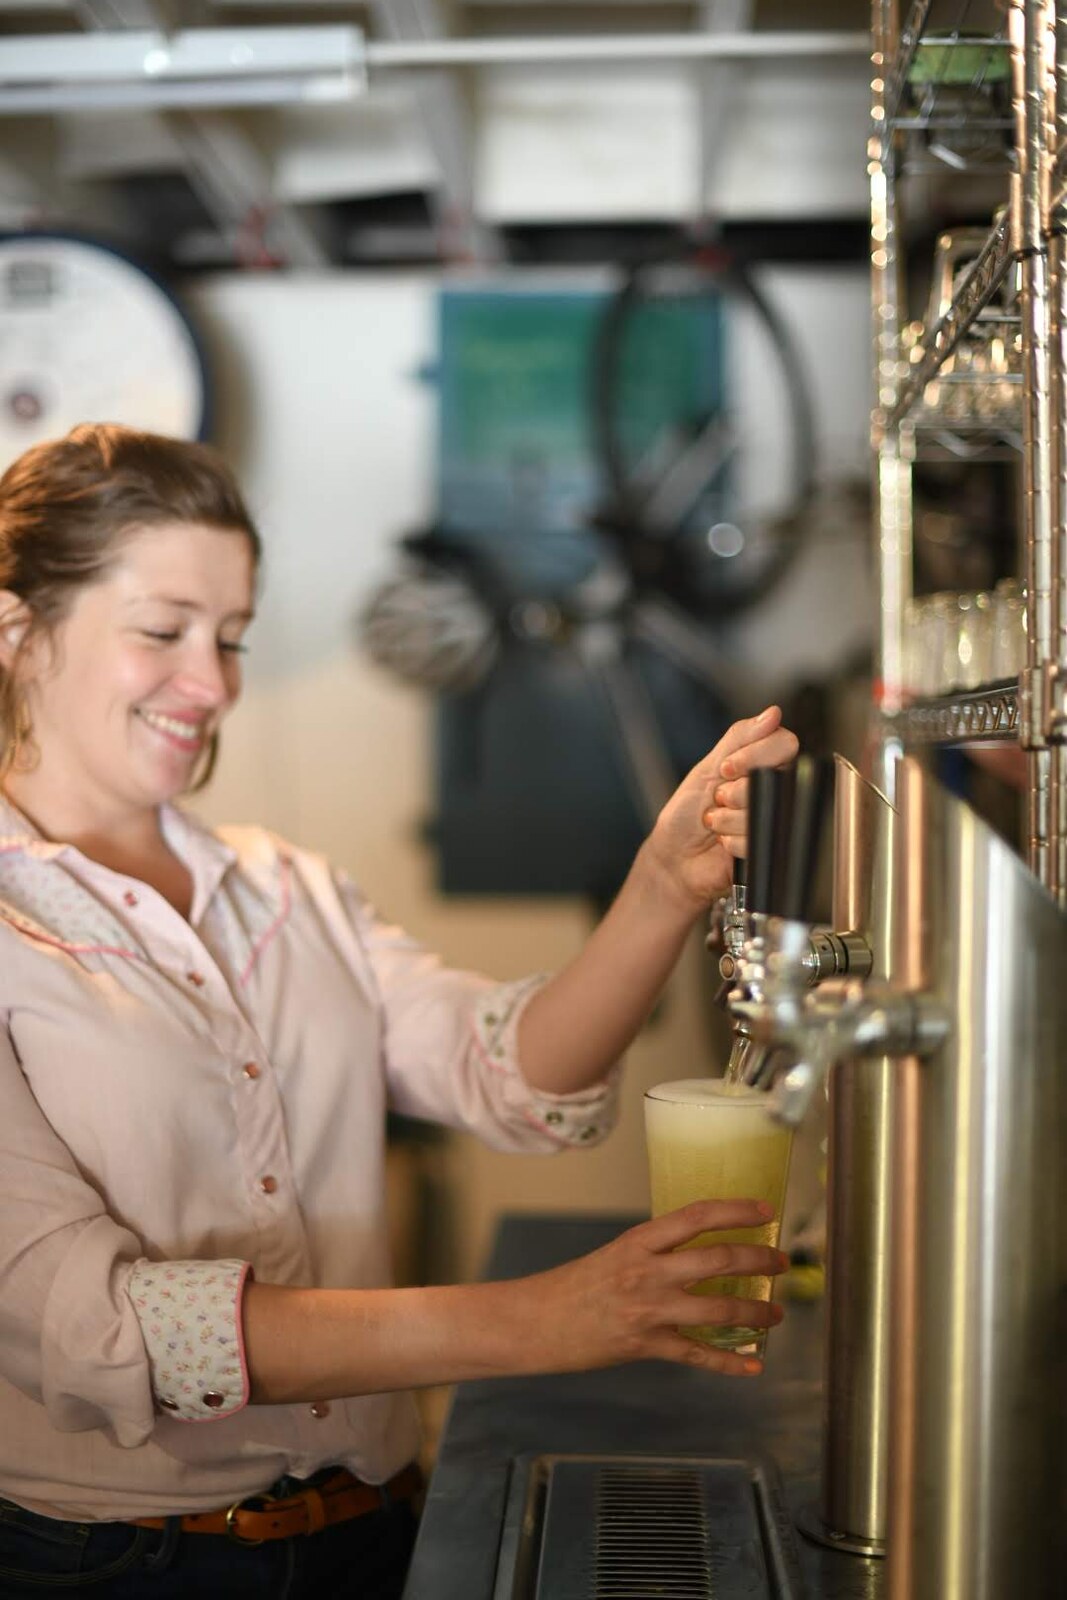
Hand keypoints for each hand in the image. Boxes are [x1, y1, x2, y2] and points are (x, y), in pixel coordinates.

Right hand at [512, 1201, 788, 1377]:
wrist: (535, 1322)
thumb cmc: (573, 1287)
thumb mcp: (615, 1255)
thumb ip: (655, 1253)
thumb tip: (697, 1251)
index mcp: (639, 1241)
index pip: (697, 1216)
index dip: (736, 1210)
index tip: (766, 1209)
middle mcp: (647, 1271)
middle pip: (717, 1259)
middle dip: (759, 1259)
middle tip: (782, 1261)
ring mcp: (648, 1310)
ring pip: (718, 1309)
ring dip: (756, 1312)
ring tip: (777, 1314)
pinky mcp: (645, 1345)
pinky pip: (698, 1355)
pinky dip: (730, 1363)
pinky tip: (753, 1366)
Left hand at [644, 706, 798, 908]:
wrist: (676, 857)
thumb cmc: (688, 812)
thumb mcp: (707, 767)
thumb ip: (740, 738)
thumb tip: (773, 713)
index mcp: (762, 764)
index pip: (784, 743)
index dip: (754, 756)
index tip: (727, 769)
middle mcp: (774, 790)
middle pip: (776, 777)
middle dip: (735, 791)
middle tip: (718, 799)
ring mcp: (773, 818)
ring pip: (765, 810)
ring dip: (728, 819)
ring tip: (715, 823)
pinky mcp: (770, 847)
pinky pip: (759, 838)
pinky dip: (731, 841)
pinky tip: (722, 843)